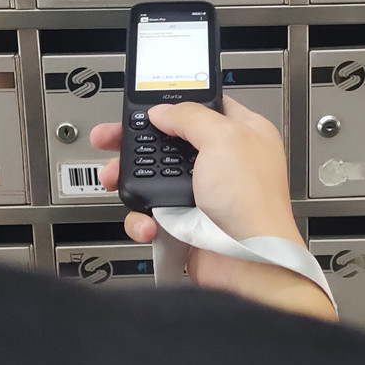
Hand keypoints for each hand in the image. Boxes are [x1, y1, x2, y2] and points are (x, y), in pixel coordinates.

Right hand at [90, 96, 336, 320]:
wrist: (249, 260)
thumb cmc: (254, 202)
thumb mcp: (224, 139)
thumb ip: (190, 116)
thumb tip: (162, 111)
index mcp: (242, 133)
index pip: (204, 106)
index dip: (174, 104)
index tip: (147, 105)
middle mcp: (223, 162)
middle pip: (169, 141)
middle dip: (136, 141)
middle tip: (110, 138)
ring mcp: (202, 193)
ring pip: (154, 178)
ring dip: (129, 179)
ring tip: (114, 178)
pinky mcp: (186, 221)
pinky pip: (152, 214)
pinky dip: (142, 218)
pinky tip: (148, 220)